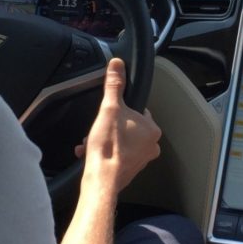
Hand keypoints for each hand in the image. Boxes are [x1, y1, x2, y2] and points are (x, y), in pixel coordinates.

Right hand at [77, 59, 161, 194]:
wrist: (100, 179)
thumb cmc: (108, 146)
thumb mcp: (110, 109)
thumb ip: (114, 85)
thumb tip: (117, 64)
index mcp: (152, 129)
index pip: (138, 110)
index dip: (121, 109)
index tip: (109, 113)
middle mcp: (151, 146)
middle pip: (127, 127)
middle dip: (110, 127)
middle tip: (98, 130)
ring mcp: (141, 160)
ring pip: (120, 142)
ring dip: (105, 140)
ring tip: (92, 143)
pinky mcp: (129, 171)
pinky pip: (116, 156)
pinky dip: (104, 153)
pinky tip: (90, 153)